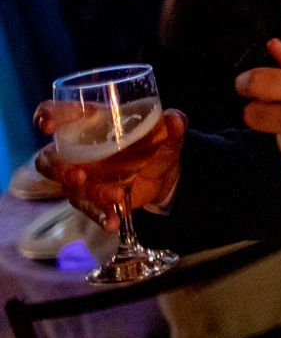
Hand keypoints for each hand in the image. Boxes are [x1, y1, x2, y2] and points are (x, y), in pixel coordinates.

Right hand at [34, 102, 187, 228]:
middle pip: (48, 160)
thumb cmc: (154, 140)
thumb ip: (172, 124)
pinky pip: (90, 210)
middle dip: (57, 169)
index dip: (48, 116)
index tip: (47, 124)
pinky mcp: (93, 199)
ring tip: (118, 195)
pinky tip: (113, 223)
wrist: (164, 170)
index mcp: (91, 123)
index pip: (58, 114)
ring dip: (93, 194)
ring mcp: (83, 178)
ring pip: (73, 189)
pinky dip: (101, 216)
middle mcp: (78, 151)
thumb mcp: (166, 132)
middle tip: (77, 176)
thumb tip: (176, 120)